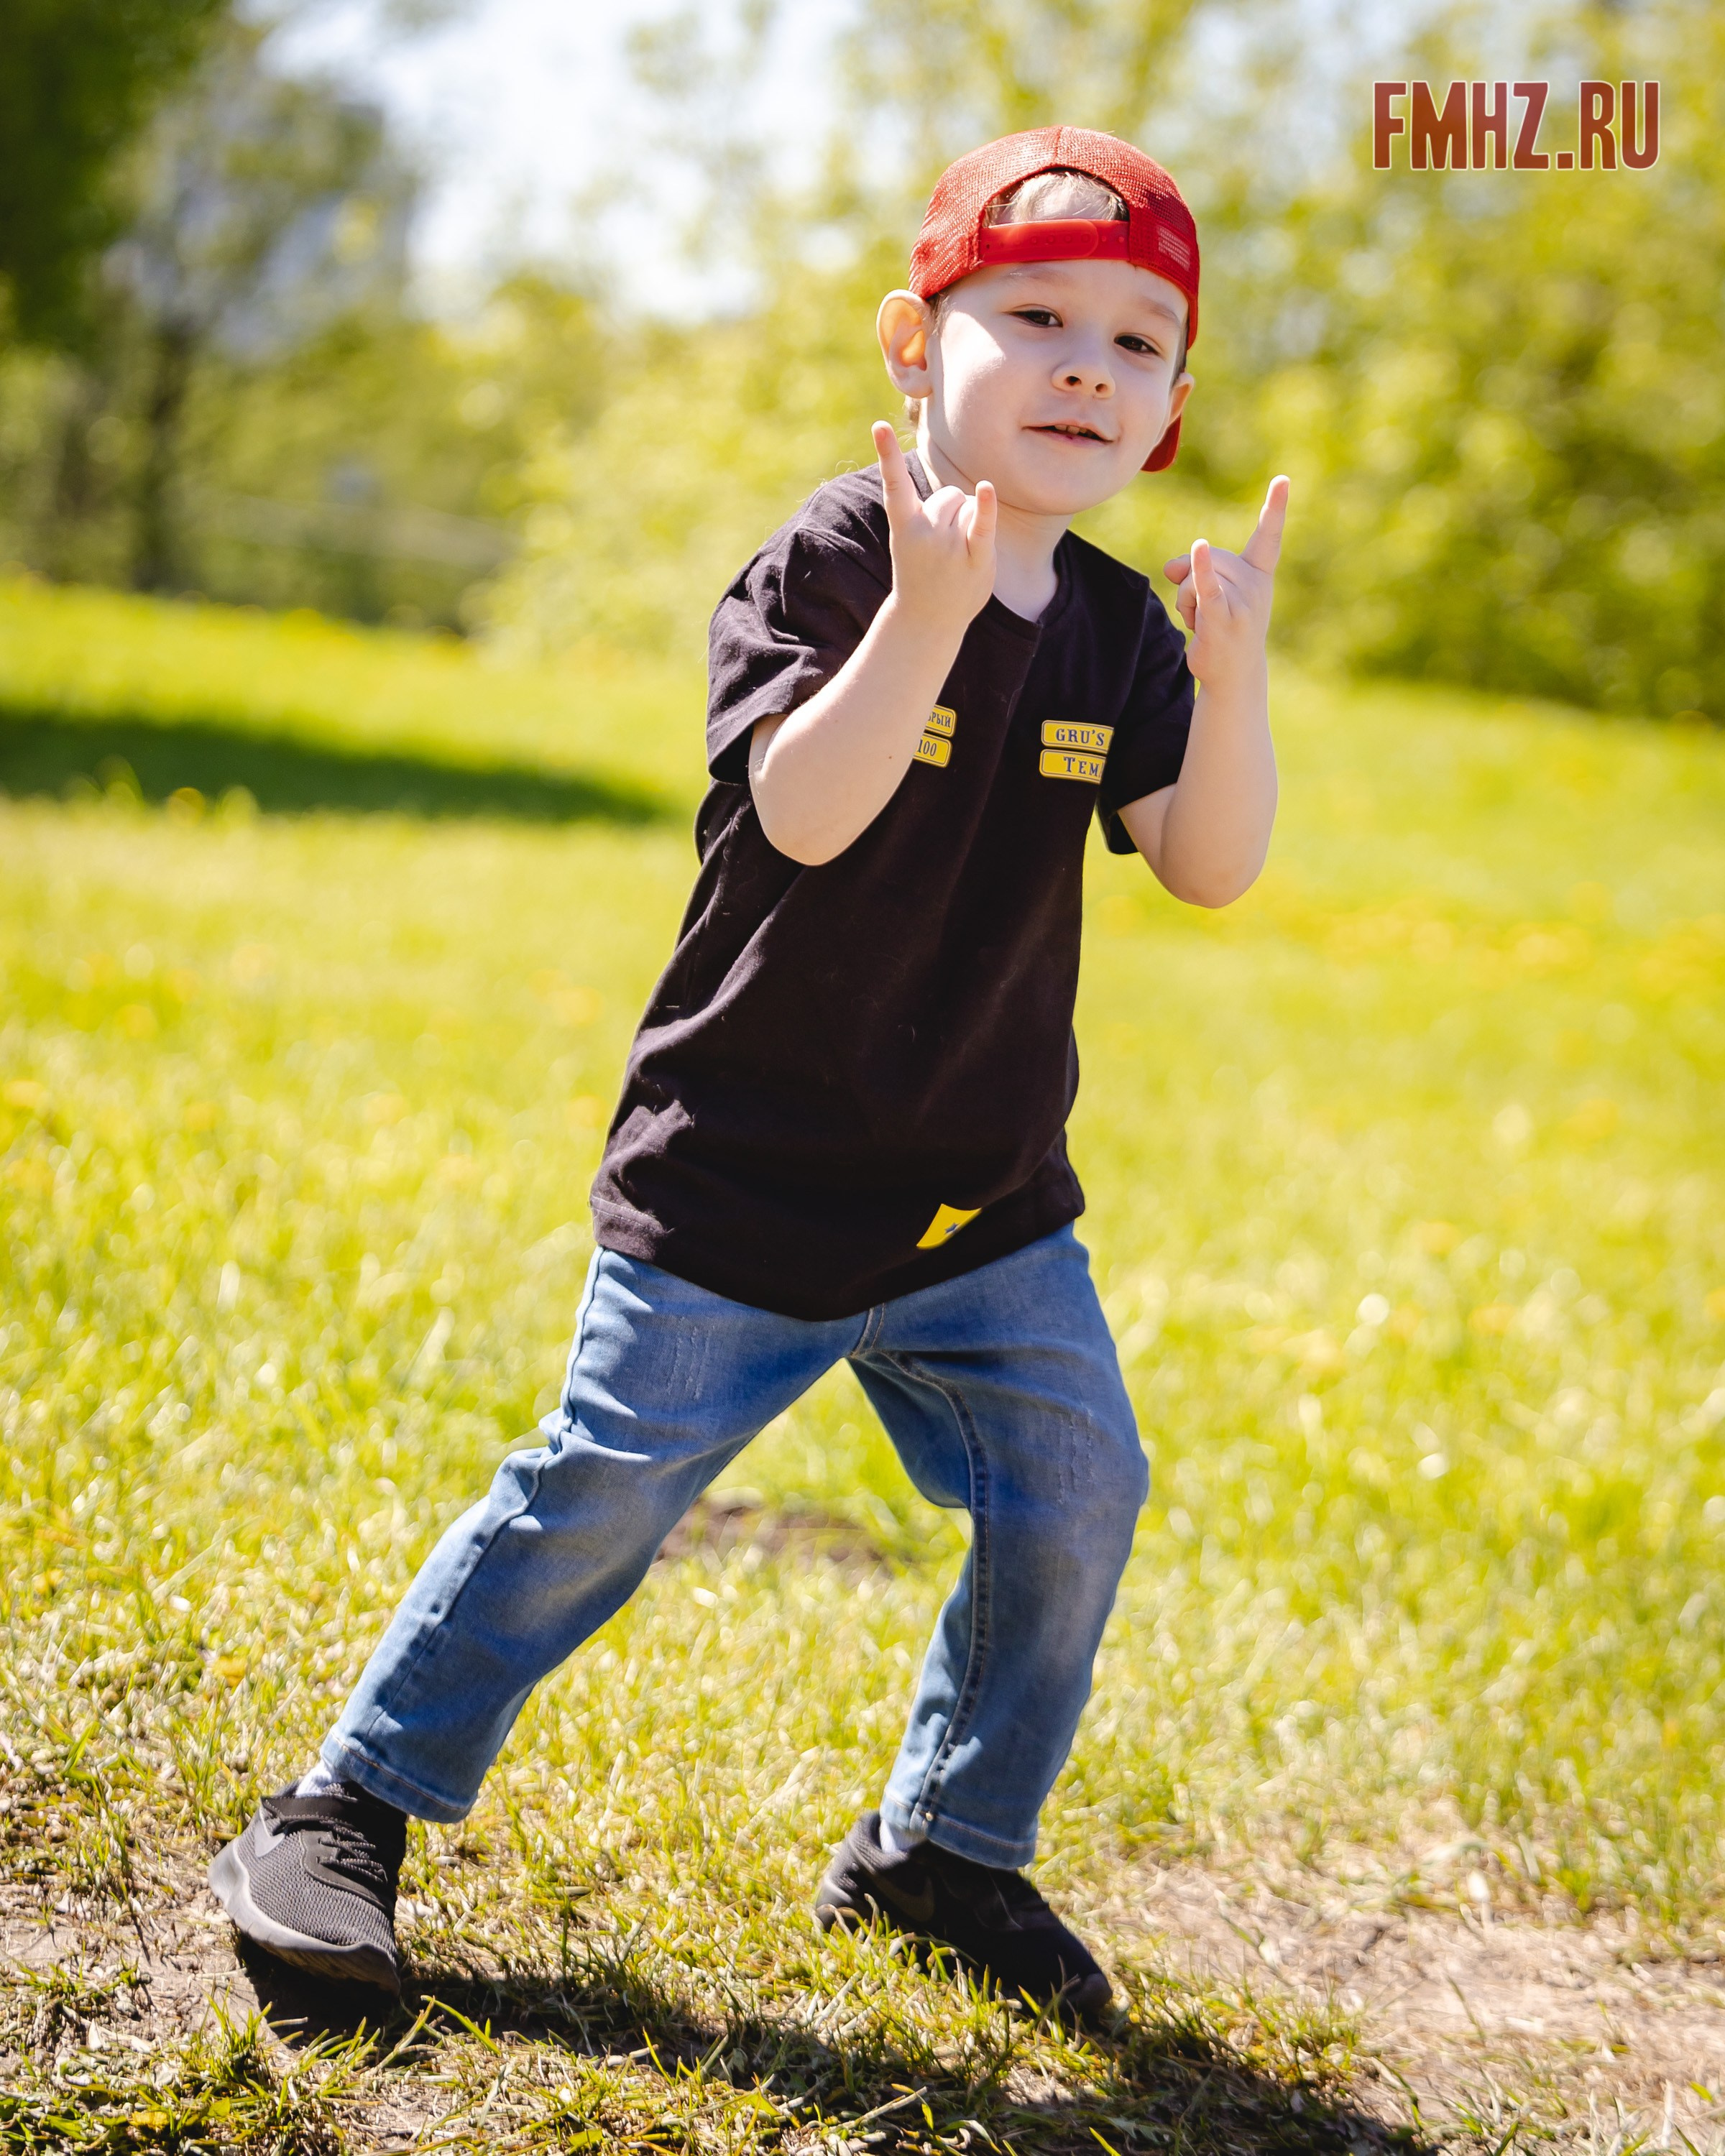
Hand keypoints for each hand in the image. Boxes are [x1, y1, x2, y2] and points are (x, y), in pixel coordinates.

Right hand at [873, 420, 996, 641]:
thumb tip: (969, 490)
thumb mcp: (912, 539)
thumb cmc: (921, 571)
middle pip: (950, 496)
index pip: (895, 483)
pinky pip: (983, 523)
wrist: (927, 621)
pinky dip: (986, 506)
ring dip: (967, 525)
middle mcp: (925, 533)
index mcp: (904, 525)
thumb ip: (929, 511)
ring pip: (968, 506)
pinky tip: (986, 490)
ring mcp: (950, 547)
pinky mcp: (976, 558)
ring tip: (956, 558)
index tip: (878, 425)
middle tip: (940, 551)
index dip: (886, 453)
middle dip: (951, 514)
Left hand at [1163, 475, 1289, 688]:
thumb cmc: (1223, 631)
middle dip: (1192, 578)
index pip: (1268, 536)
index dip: (1276, 508)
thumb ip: (1192, 570)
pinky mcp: (1224, 618)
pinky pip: (1207, 588)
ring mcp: (1243, 602)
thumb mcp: (1211, 594)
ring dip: (1186, 602)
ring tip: (1203, 623)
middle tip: (1203, 610)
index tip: (1283, 479)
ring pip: (1195, 577)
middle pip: (1210, 556)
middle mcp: (1255, 585)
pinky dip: (1200, 571)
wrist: (1234, 676)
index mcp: (1258, 573)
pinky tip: (1198, 549)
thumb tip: (1173, 566)